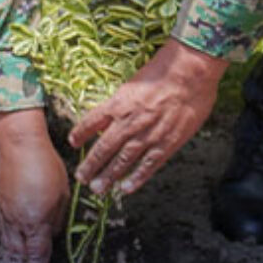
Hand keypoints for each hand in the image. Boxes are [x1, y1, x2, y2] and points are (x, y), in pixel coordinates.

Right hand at [0, 109, 67, 262]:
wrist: (18, 143)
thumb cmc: (46, 166)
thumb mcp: (61, 194)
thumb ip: (56, 220)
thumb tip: (49, 236)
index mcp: (36, 222)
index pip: (37, 259)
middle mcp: (18, 223)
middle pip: (18, 262)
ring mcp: (7, 217)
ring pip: (7, 253)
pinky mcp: (1, 209)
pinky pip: (3, 239)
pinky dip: (3, 257)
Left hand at [68, 39, 224, 194]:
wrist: (189, 74)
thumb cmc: (162, 73)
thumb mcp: (132, 84)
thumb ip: (120, 102)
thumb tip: (108, 115)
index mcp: (118, 104)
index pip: (91, 122)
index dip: (80, 134)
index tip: (72, 143)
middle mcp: (129, 122)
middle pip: (104, 148)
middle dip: (91, 165)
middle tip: (82, 178)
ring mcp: (148, 134)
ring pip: (123, 160)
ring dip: (109, 176)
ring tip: (98, 189)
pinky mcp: (167, 142)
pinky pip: (149, 164)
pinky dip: (137, 178)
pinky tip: (126, 188)